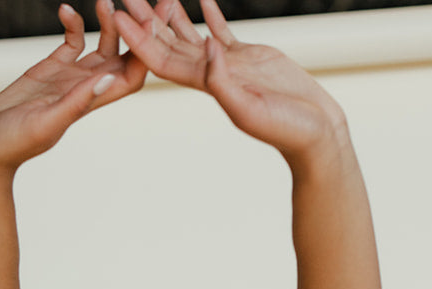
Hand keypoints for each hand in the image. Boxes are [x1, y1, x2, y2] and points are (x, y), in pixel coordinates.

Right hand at [0, 1, 146, 172]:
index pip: (130, 77)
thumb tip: (107, 79)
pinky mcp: (51, 70)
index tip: (147, 24)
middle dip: (134, 33)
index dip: (143, 52)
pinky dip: (73, 24)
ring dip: (106, 23)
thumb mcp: (45, 122)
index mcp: (90, 103)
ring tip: (104, 1)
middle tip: (137, 4)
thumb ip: (76, 102)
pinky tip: (65, 9)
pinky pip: (72, 42)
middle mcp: (85, 89)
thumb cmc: (13, 144)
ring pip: (101, 46)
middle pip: (123, 58)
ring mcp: (69, 78)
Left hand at [113, 0, 344, 164]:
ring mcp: (229, 64)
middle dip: (145, 21)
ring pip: (191, 35)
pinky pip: (223, 30)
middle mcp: (212, 74)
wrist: (313, 132)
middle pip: (168, 44)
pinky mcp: (249, 56)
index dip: (138, 38)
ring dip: (171, 14)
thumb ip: (224, 82)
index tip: (118, 15)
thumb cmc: (285, 129)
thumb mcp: (250, 109)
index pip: (162, 59)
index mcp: (207, 86)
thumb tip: (205, 48)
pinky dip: (210, 12)